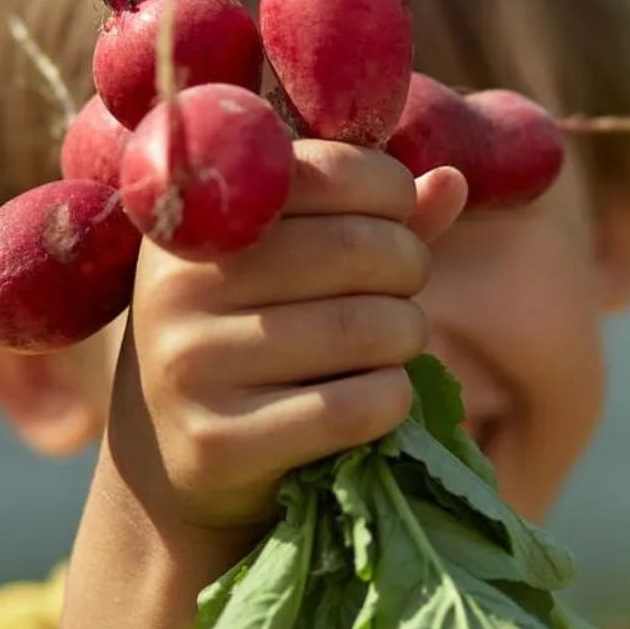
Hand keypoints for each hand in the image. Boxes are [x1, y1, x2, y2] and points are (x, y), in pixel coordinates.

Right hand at [101, 140, 467, 534]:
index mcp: (197, 220)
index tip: (396, 217)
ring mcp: (190, 366)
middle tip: (401, 291)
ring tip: (390, 344)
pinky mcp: (219, 442)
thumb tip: (453, 182)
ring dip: (407, 336)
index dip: (388, 189)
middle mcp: (178, 286)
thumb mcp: (291, 263)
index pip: (322, 173)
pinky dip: (393, 400)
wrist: (176, 456)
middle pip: (357, 249)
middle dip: (410, 265)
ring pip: (367, 329)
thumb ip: (368, 219)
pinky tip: (377, 398)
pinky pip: (357, 407)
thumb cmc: (253, 335)